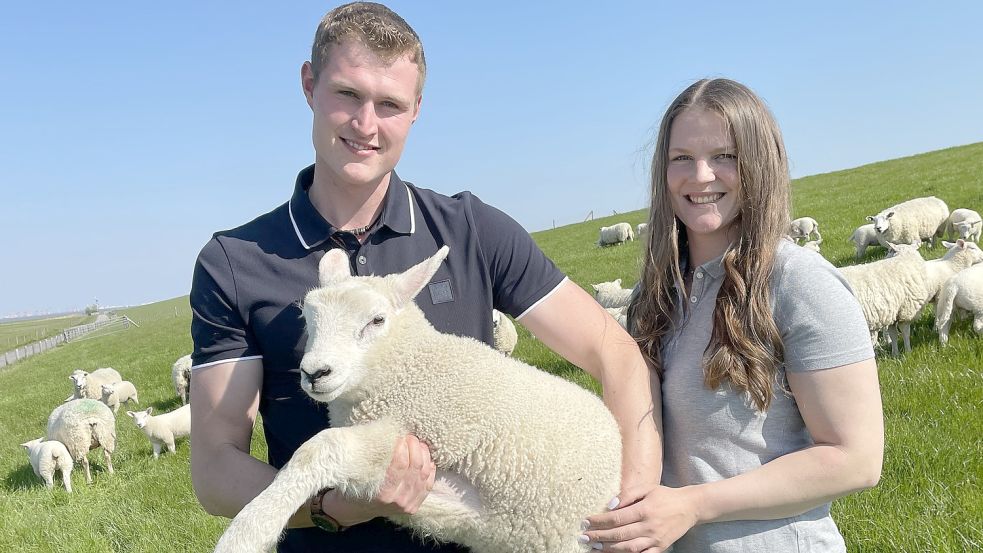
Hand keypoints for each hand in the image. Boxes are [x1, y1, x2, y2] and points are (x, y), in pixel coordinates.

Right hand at [321, 434, 435, 526]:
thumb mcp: (360, 472)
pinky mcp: (414, 506)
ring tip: (418, 444)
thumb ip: (375, 456)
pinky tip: (426, 459)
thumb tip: (389, 434)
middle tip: (409, 436)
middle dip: (414, 447)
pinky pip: (428, 484)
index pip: (400, 464)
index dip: (402, 446)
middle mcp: (397, 500)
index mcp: (382, 493)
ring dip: (424, 455)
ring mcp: (407, 504)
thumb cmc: (355, 486)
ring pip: (424, 474)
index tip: (399, 436)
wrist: (356, 510)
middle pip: (415, 467)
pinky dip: (429, 469)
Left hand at [581, 485, 699, 551]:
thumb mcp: (647, 488)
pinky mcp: (661, 548)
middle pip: (619, 534)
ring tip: (594, 548)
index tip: (585, 522)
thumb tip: (610, 505)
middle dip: (599, 536)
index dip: (599, 521)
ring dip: (609, 549)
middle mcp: (649, 526)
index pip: (616, 517)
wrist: (690, 507)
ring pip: (628, 548)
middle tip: (584, 537)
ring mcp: (655, 539)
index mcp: (644, 509)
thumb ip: (628, 494)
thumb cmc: (666, 495)